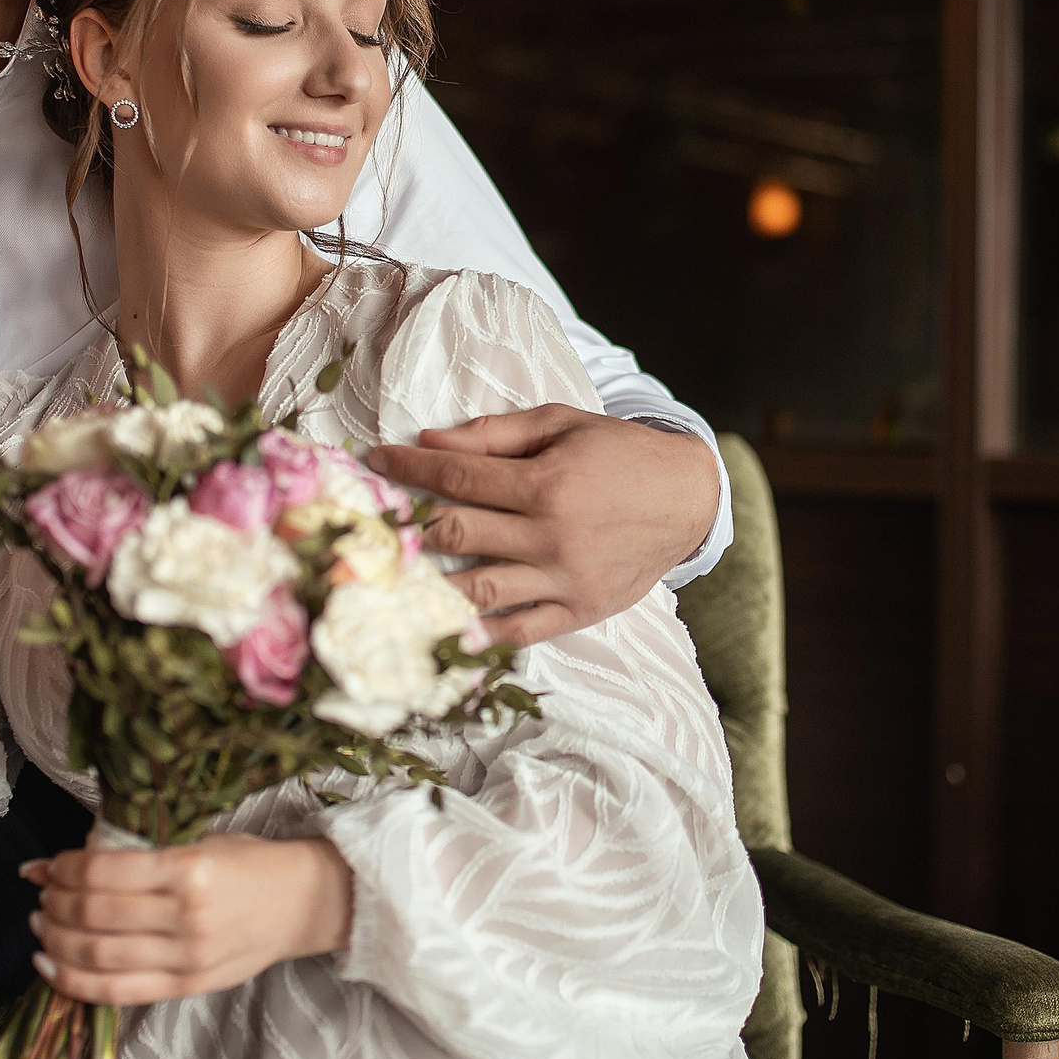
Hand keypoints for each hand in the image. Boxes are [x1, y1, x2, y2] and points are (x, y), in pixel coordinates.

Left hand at [19, 833, 353, 1006]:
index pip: (103, 872)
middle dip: (54, 903)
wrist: (302, 903)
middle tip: (41, 893)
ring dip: (56, 940)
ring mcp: (187, 958)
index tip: (49, 864)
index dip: (63, 869)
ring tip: (41, 925)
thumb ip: (141, 853)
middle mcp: (186, 916)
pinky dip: (73, 981)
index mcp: (189, 869)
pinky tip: (49, 964)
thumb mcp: (199, 840)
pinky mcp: (187, 987)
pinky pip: (116, 992)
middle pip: (94, 915)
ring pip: (98, 956)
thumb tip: (69, 860)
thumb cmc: (249, 863)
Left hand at [367, 406, 720, 646]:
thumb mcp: (561, 425)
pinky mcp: (579, 610)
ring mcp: (564, 578)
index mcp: (546, 482)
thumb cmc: (618, 453)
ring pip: (478, 589)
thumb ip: (494, 434)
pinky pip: (520, 630)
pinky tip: (441, 628)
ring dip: (427, 586)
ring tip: (388, 580)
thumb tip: (430, 441)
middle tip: (371, 523)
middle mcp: (551, 534)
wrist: (687, 498)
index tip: (375, 463)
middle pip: (457, 532)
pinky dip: (478, 634)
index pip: (457, 477)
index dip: (409, 469)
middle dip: (405, 525)